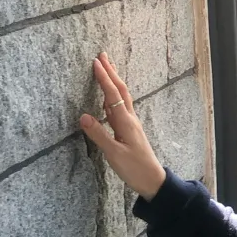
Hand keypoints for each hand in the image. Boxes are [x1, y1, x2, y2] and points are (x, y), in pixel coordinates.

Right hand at [79, 53, 166, 200]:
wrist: (152, 180)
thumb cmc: (134, 168)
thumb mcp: (114, 153)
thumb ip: (99, 135)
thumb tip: (83, 116)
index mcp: (125, 122)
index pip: (113, 95)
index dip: (104, 78)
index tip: (96, 62)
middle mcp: (129, 119)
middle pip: (120, 90)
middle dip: (111, 72)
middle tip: (102, 56)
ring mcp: (130, 124)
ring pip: (122, 97)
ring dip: (114, 81)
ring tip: (107, 68)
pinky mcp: (129, 130)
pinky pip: (121, 107)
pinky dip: (114, 96)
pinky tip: (110, 96)